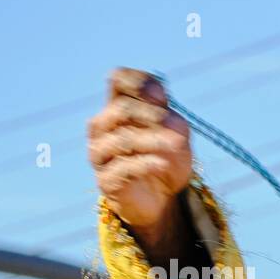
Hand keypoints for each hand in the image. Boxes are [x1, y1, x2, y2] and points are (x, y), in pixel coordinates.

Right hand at [87, 68, 192, 257]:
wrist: (162, 198)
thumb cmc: (167, 158)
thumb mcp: (178, 136)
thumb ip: (173, 120)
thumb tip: (167, 116)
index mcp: (118, 107)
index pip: (118, 80)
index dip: (138, 82)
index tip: (161, 97)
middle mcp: (103, 126)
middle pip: (120, 108)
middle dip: (151, 115)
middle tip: (178, 129)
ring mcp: (100, 153)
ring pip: (121, 139)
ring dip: (153, 141)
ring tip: (176, 146)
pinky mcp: (106, 180)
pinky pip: (122, 168)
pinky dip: (145, 163)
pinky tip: (162, 164)